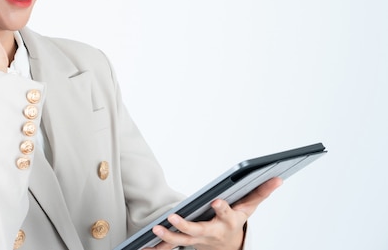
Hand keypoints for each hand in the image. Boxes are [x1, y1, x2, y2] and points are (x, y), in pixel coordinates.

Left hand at [144, 177, 282, 249]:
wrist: (228, 245)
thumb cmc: (236, 221)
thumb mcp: (250, 207)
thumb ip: (262, 192)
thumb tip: (278, 177)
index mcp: (227, 222)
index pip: (226, 214)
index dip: (222, 208)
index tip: (216, 200)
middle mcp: (211, 232)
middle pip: (198, 231)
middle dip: (186, 225)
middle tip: (174, 217)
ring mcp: (197, 239)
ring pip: (181, 240)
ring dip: (168, 236)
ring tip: (156, 228)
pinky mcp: (186, 241)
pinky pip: (170, 246)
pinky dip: (157, 248)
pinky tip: (142, 247)